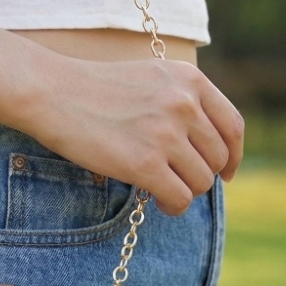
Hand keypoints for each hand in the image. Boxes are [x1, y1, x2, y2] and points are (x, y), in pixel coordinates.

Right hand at [24, 56, 243, 215]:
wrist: (52, 92)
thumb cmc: (94, 90)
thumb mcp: (151, 78)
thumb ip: (183, 102)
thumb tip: (207, 146)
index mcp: (189, 80)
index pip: (232, 126)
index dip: (233, 155)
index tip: (226, 172)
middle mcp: (184, 104)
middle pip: (218, 158)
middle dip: (202, 175)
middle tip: (178, 180)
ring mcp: (166, 134)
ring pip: (201, 181)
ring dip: (185, 191)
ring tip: (163, 191)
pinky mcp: (145, 163)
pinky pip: (180, 198)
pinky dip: (173, 206)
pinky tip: (158, 202)